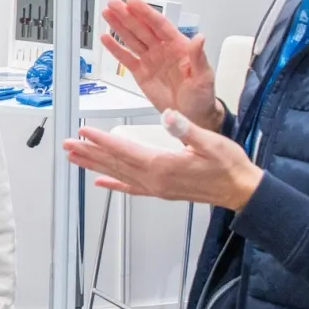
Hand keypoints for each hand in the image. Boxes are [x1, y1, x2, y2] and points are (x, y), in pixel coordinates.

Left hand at [62, 109, 262, 210]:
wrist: (241, 191)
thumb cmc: (229, 167)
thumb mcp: (211, 142)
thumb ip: (187, 129)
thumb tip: (168, 117)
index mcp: (163, 166)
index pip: (125, 151)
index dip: (102, 141)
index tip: (84, 133)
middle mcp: (155, 180)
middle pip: (115, 164)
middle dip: (89, 153)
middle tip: (67, 145)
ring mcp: (157, 187)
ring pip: (119, 174)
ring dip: (95, 165)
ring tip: (75, 158)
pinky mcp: (162, 190)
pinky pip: (132, 188)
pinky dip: (114, 184)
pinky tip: (101, 182)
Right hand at [101, 0, 220, 130]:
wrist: (193, 116)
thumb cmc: (202, 95)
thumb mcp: (204, 76)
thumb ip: (198, 57)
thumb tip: (200, 38)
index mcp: (178, 46)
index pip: (159, 25)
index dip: (145, 13)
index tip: (133, 3)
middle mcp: (162, 49)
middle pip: (141, 28)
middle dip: (127, 15)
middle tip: (114, 4)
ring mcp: (150, 60)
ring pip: (131, 39)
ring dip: (119, 26)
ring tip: (108, 14)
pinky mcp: (141, 73)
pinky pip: (126, 58)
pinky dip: (115, 49)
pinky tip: (106, 38)